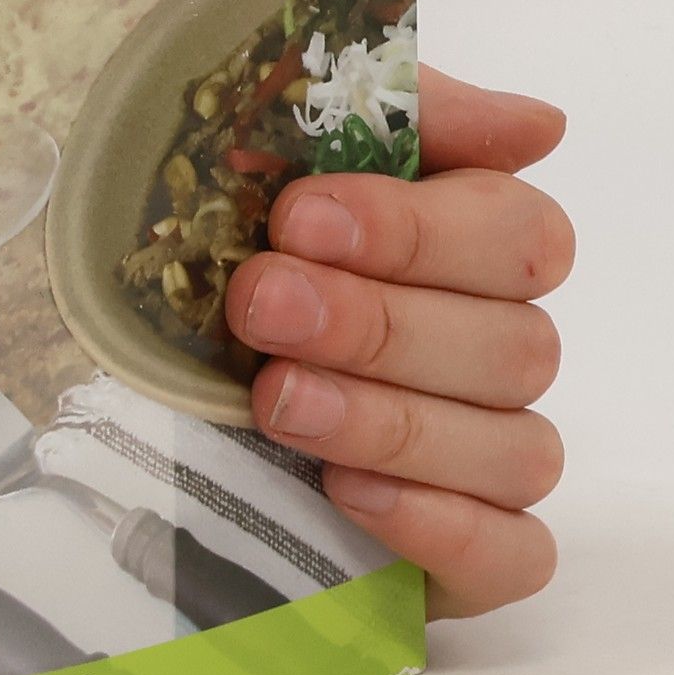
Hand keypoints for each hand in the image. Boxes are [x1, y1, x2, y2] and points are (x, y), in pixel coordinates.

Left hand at [223, 68, 572, 617]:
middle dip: (377, 323)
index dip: (417, 229)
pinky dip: (443, 525)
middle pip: (513, 343)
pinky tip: (349, 492)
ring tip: (276, 400)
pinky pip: (516, 554)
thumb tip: (540, 126)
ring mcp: (492, 460)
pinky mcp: (473, 561)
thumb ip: (400, 113)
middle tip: (262, 306)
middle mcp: (497, 350)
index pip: (517, 232)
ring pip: (516, 446)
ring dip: (390, 421)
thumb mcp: (275, 152)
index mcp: (470, 248)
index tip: (300, 218)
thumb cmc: (221, 257)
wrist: (133, 394)